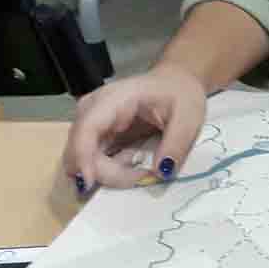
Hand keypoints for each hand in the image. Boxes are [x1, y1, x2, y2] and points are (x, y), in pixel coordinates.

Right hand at [61, 67, 207, 193]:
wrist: (175, 83)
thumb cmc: (180, 94)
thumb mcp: (189, 117)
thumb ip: (176, 144)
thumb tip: (161, 172)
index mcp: (114, 98)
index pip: (86, 129)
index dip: (82, 158)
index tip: (89, 184)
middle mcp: (92, 109)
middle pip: (80, 150)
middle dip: (106, 172)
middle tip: (142, 176)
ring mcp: (90, 123)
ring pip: (82, 160)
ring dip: (109, 172)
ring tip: (140, 164)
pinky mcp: (94, 135)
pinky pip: (91, 160)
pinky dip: (110, 169)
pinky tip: (132, 160)